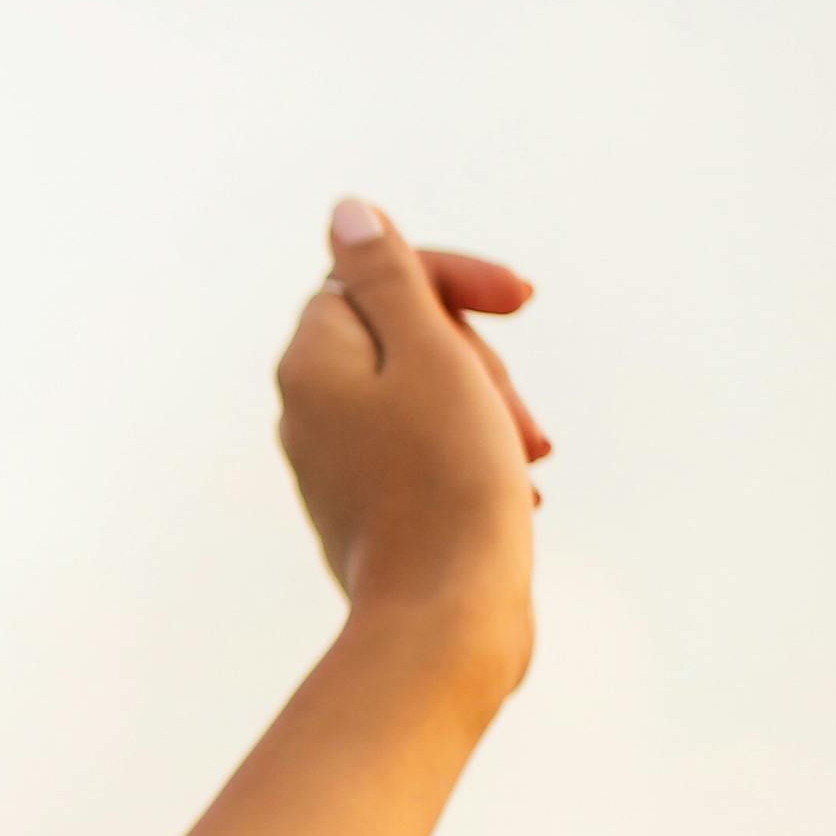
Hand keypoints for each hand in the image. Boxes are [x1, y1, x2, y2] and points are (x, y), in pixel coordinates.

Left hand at [271, 200, 543, 671]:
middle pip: (406, 337)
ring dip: (489, 410)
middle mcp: (307, 410)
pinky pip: (430, 453)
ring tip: (528, 458)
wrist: (445, 619)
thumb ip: (388, 278)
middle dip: (477, 358)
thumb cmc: (447, 482)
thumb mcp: (428, 355)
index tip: (522, 300)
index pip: (375, 275)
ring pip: (428, 397)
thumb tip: (348, 216)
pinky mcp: (371, 508)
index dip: (453, 279)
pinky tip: (517, 492)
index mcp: (311, 362)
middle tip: (515, 412)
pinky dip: (477, 457)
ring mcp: (336, 464)